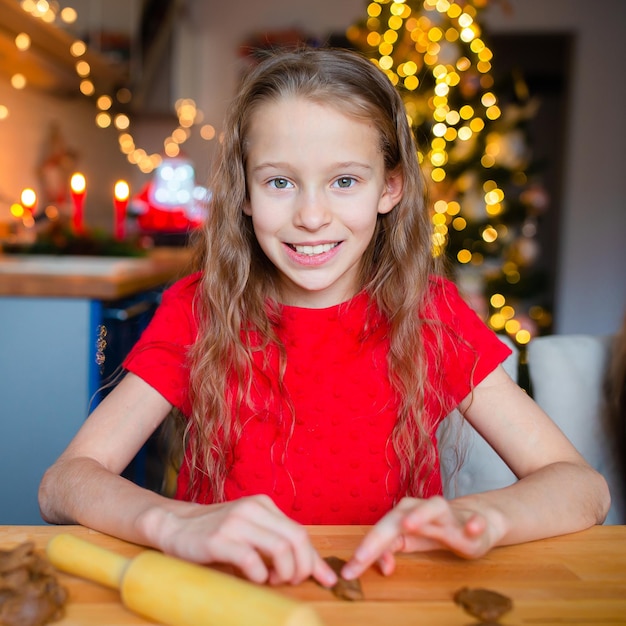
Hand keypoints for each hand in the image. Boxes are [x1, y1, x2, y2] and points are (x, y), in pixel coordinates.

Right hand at [145, 494, 337, 586]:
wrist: (174, 525)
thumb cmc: (216, 533)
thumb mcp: (250, 532)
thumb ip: (276, 544)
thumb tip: (313, 569)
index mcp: (264, 505)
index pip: (300, 532)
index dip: (315, 559)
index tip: (328, 580)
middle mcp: (254, 509)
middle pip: (297, 539)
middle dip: (303, 568)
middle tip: (293, 582)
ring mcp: (237, 522)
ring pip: (281, 549)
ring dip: (284, 573)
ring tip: (273, 581)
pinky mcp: (219, 539)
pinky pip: (252, 561)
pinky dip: (260, 576)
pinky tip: (255, 579)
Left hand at [341, 496, 496, 579]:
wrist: (476, 519)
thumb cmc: (436, 530)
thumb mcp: (411, 542)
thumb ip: (392, 550)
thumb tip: (380, 565)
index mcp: (404, 514)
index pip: (379, 531)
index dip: (365, 550)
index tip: (351, 572)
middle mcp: (422, 509)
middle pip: (398, 518)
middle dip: (379, 537)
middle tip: (362, 556)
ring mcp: (449, 514)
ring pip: (434, 508)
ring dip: (421, 515)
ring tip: (408, 525)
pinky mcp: (475, 522)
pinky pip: (475, 522)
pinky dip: (473, 524)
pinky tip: (473, 527)